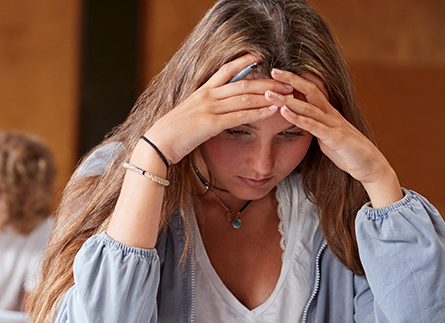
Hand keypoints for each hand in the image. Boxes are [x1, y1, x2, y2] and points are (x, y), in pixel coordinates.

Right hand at [141, 53, 294, 163]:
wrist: (157, 144)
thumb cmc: (171, 134)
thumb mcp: (187, 115)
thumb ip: (202, 109)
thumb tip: (212, 111)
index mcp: (201, 92)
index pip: (226, 71)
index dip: (244, 62)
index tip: (260, 56)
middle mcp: (208, 96)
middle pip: (243, 83)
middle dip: (267, 81)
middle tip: (287, 80)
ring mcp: (210, 109)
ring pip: (245, 98)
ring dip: (269, 95)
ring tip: (287, 94)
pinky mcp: (212, 124)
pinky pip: (241, 116)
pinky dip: (259, 112)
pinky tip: (273, 110)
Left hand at [266, 69, 401, 205]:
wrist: (369, 165)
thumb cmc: (346, 151)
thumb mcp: (325, 134)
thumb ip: (313, 125)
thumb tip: (298, 119)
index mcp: (328, 112)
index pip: (310, 90)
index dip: (295, 80)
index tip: (277, 72)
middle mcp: (331, 114)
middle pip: (310, 91)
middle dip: (291, 80)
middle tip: (273, 71)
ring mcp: (334, 125)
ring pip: (309, 108)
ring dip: (288, 100)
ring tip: (270, 95)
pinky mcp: (335, 138)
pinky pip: (315, 127)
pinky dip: (300, 119)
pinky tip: (286, 113)